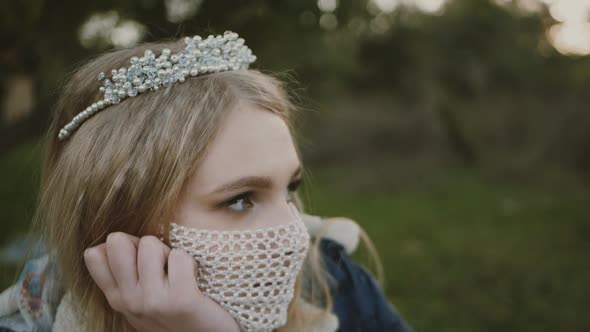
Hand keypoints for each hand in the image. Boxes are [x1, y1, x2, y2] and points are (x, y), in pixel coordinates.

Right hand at [83, 232, 240, 331]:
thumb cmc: (176, 310)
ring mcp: (152, 302)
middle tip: (161, 265)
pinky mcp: (180, 300)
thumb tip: (110, 240)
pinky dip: (190, 263)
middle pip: (117, 242)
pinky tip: (193, 282)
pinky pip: (179, 256)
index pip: (94, 255)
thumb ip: (124, 272)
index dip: (121, 246)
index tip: (140, 260)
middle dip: (143, 244)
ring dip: (169, 253)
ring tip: (178, 274)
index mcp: (117, 298)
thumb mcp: (141, 296)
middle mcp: (129, 301)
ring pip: (150, 244)